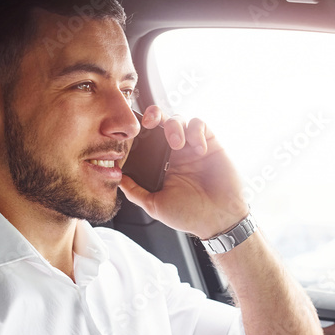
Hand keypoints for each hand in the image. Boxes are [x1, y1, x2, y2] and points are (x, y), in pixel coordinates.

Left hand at [119, 105, 247, 238]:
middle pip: (161, 122)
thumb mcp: (155, 205)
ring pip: (179, 119)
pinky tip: (197, 150)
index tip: (131, 132)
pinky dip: (196, 131)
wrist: (218, 220)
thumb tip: (116, 177)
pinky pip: (200, 124)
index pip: (146, 139)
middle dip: (153, 115)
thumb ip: (135, 191)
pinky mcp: (210, 143)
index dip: (138, 131)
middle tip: (149, 122)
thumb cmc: (189, 215)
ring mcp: (192, 146)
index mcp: (160, 164)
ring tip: (177, 145)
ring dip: (174, 126)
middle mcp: (175, 153)